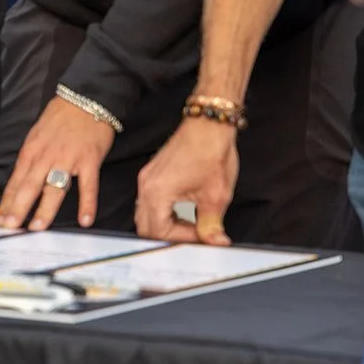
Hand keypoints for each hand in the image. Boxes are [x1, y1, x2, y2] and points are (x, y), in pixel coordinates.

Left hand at [0, 97, 113, 231]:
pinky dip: (87, 203)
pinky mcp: (89, 160)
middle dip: (17, 208)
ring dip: (45, 209)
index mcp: (31, 152)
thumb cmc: (60, 118)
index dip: (6, 203)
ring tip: (37, 228)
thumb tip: (19, 184)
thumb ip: (29, 160)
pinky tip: (84, 220)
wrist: (85, 98)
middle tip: (8, 227)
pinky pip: (88, 185)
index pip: (15, 182)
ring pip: (54, 188)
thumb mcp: (36, 136)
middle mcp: (46, 157)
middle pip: (29, 186)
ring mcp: (68, 159)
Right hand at [135, 117, 238, 244]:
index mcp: (157, 192)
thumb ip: (211, 224)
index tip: (202, 239)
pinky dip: (165, 212)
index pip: (160, 232)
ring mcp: (148, 177)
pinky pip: (150, 201)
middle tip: (194, 238)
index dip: (183, 240)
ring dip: (167, 225)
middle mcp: (147, 185)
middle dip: (171, 236)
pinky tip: (183, 212)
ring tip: (192, 226)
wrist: (209, 123)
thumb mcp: (216, 195)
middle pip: (147, 227)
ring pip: (147, 215)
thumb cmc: (210, 150)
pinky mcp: (154, 172)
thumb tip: (213, 240)